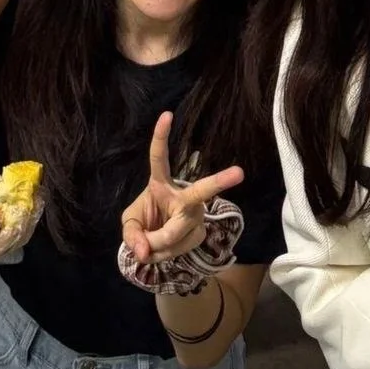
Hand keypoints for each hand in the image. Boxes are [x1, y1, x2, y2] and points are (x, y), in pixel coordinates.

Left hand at [121, 112, 242, 267]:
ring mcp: (195, 215)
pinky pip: (177, 249)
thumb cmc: (144, 221)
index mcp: (160, 183)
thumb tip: (144, 251)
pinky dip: (163, 254)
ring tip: (151, 244)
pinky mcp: (200, 233)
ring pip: (175, 234)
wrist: (157, 242)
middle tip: (239, 172)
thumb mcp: (130, 223)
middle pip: (201, 190)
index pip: (159, 157)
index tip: (167, 114)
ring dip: (156, 246)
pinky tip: (164, 249)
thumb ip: (132, 235)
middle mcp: (184, 196)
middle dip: (221, 181)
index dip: (161, 136)